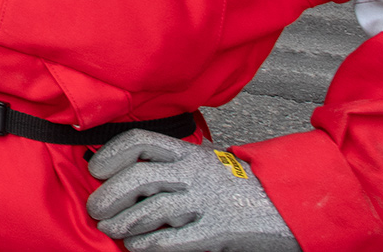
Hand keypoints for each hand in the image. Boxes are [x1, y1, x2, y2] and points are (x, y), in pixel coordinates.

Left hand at [86, 130, 299, 251]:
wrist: (287, 203)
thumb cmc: (235, 186)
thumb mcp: (202, 164)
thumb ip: (169, 166)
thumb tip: (119, 175)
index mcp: (189, 153)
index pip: (141, 142)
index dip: (111, 154)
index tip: (95, 169)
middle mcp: (196, 173)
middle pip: (140, 177)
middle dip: (111, 194)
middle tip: (97, 209)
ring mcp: (208, 202)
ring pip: (154, 208)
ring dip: (125, 222)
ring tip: (111, 229)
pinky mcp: (219, 231)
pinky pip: (175, 239)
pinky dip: (150, 244)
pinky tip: (137, 246)